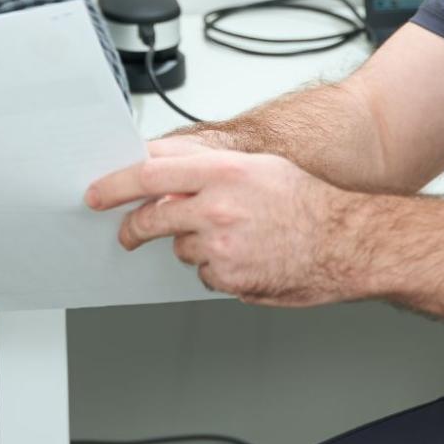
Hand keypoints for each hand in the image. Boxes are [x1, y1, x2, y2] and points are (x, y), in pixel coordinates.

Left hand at [84, 148, 358, 305]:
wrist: (347, 242)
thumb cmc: (308, 201)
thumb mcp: (257, 166)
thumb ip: (207, 166)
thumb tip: (163, 164)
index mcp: (224, 172)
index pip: (150, 174)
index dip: (115, 183)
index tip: (97, 192)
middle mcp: (218, 207)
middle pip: (152, 218)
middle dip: (133, 228)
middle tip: (128, 234)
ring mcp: (222, 246)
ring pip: (181, 249)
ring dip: (194, 246)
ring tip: (236, 238)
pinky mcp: (230, 279)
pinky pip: (207, 275)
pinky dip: (219, 269)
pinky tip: (248, 258)